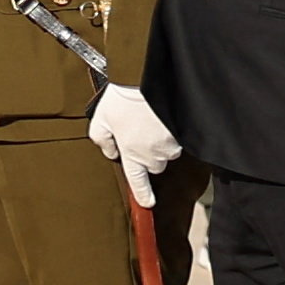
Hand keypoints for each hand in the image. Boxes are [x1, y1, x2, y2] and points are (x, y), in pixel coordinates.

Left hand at [89, 79, 179, 198]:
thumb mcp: (100, 120)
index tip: (148, 203)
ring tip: (147, 121)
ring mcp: (171, 146)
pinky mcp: (184, 135)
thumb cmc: (123, 99)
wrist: (147, 81)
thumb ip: (101, 140)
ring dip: (158, 143)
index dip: (143, 194)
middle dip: (146, 155)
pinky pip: (177, 140)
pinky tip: (158, 119)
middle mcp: (153, 154)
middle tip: (137, 134)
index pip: (138, 181)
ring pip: (166, 153)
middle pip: (153, 166)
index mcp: (132, 154)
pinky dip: (168, 133)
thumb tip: (110, 152)